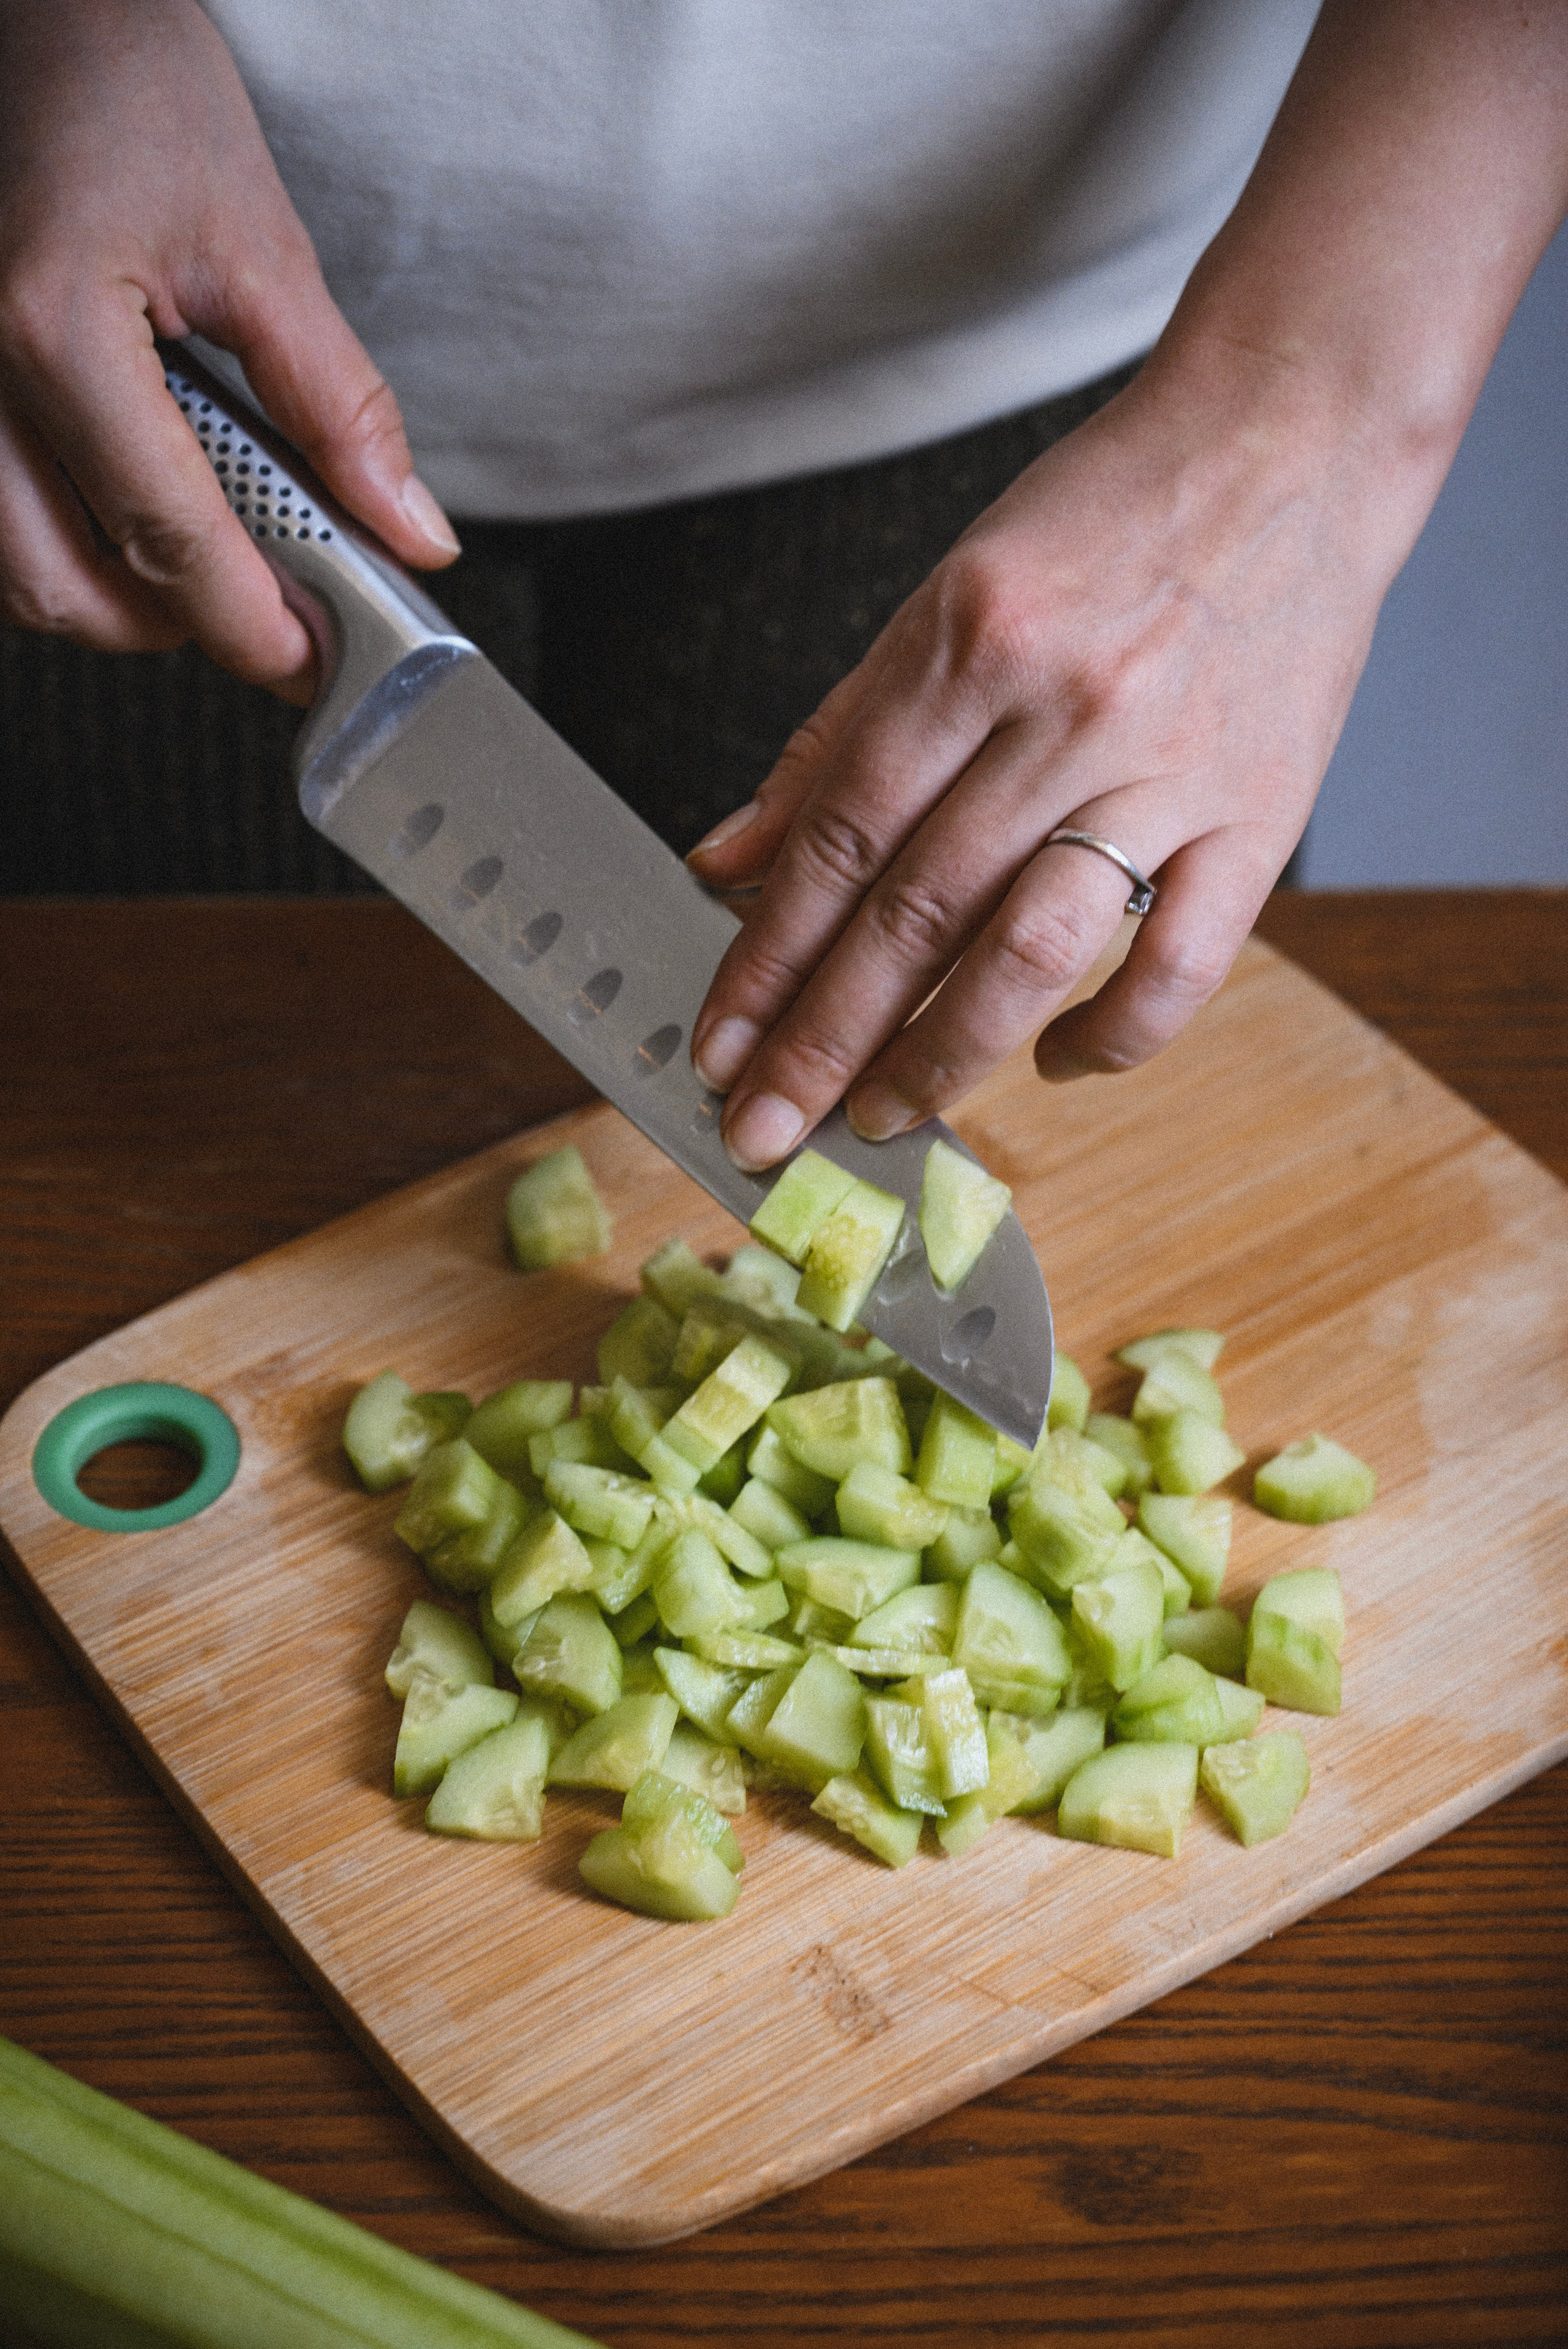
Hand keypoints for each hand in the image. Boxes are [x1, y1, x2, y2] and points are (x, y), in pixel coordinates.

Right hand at [0, 0, 457, 701]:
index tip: (312, 662)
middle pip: (65, 588)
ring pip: (13, 572)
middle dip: (174, 626)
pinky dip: (61, 546)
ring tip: (203, 560)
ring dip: (110, 597)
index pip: (167, 538)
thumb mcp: (260, 241)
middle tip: (267, 612)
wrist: (32, 9)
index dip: (250, 624)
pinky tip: (125, 512)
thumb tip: (409, 531)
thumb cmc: (121, 79)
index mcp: (52, 327)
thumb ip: (339, 406)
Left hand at [686, 362, 1382, 1167]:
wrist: (1293, 436)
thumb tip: (725, 864)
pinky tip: (1054, 1064)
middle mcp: (1064, 708)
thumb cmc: (1107, 515)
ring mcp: (1170, 768)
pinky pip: (1181, 962)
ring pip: (1032, 951)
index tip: (719, 1047)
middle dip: (825, 1040)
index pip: (838, 837)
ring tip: (883, 1116)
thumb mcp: (943, 595)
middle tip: (767, 1129)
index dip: (766, 960)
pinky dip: (1113, 1034)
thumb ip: (833, 741)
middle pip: (915, 911)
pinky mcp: (1260, 813)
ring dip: (943, 1055)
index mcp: (971, 640)